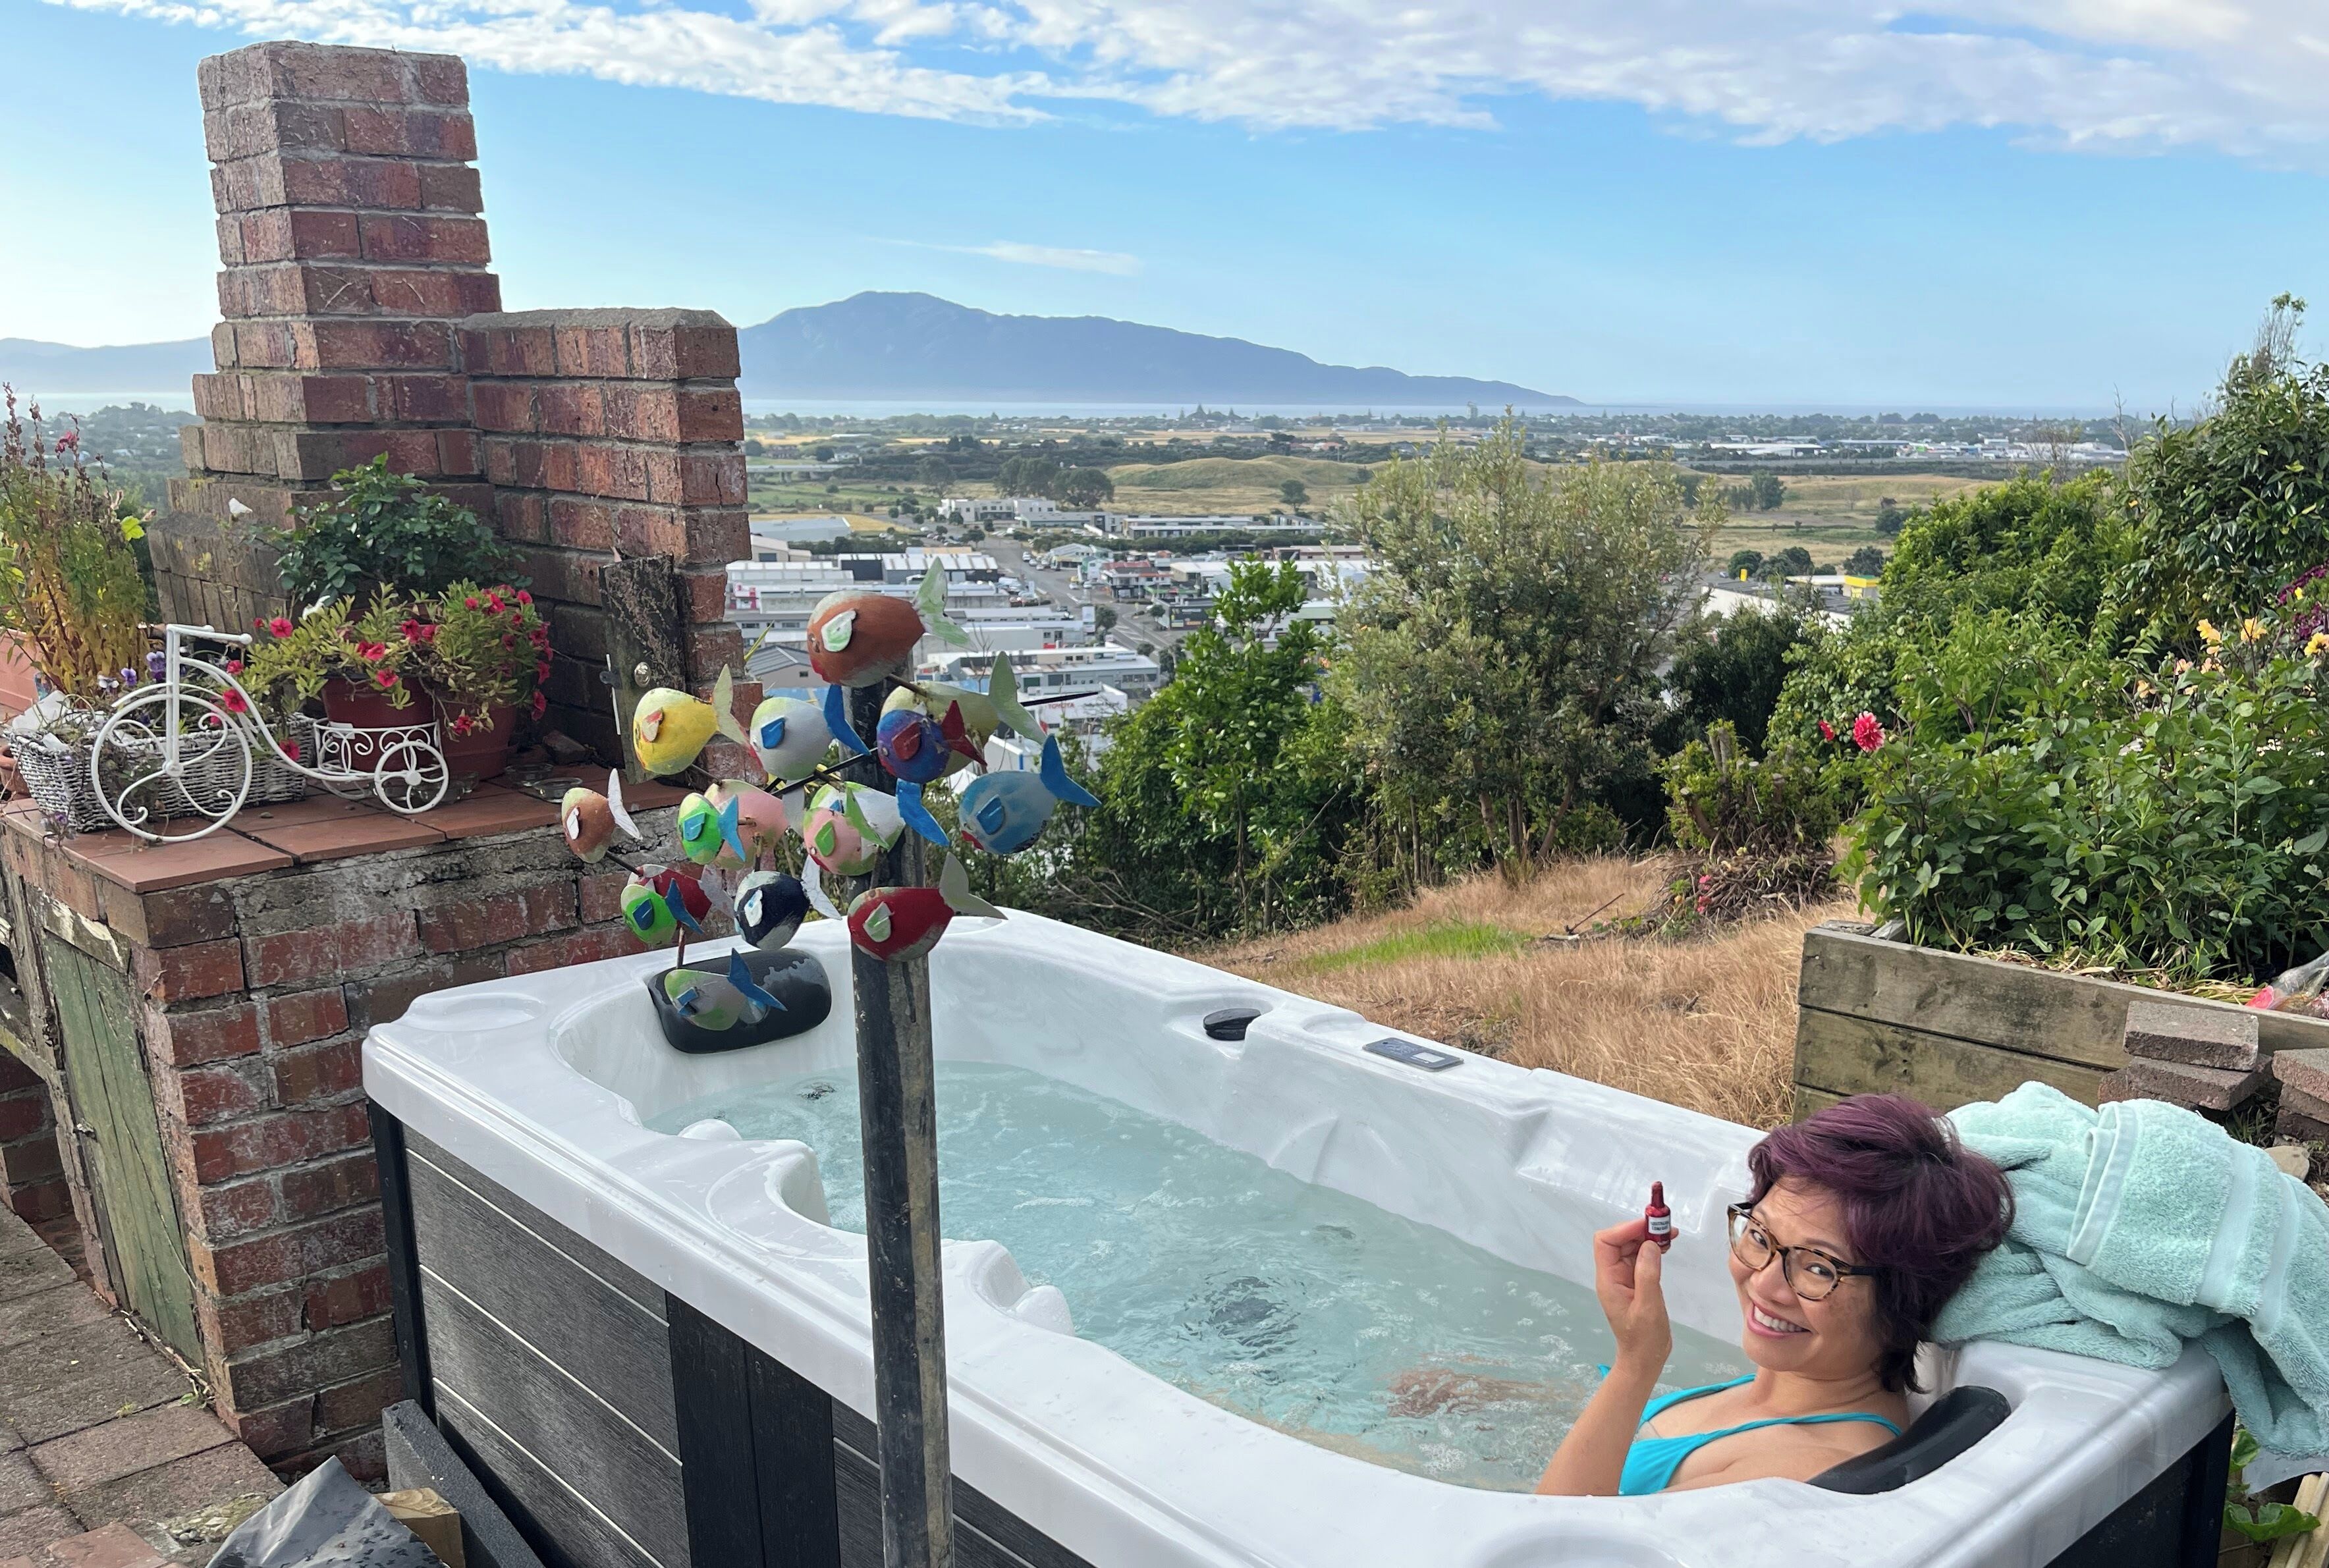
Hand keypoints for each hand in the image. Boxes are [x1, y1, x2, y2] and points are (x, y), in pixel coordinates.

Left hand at [1592, 1217, 1671, 1370]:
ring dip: (1648, 1237)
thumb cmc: (1644, 1338)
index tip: (1648, 1226)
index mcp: (1608, 1280)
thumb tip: (1649, 1245)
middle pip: (1619, 1241)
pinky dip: (1653, 1249)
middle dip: (1639, 1230)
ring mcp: (1624, 1278)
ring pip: (1631, 1247)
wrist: (1645, 1359)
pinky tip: (1667, 1247)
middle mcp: (1613, 1275)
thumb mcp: (1648, 1308)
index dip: (1624, 1229)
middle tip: (1665, 1227)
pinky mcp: (1636, 1282)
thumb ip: (1647, 1275)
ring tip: (1671, 1234)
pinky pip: (1641, 1258)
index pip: (1605, 1242)